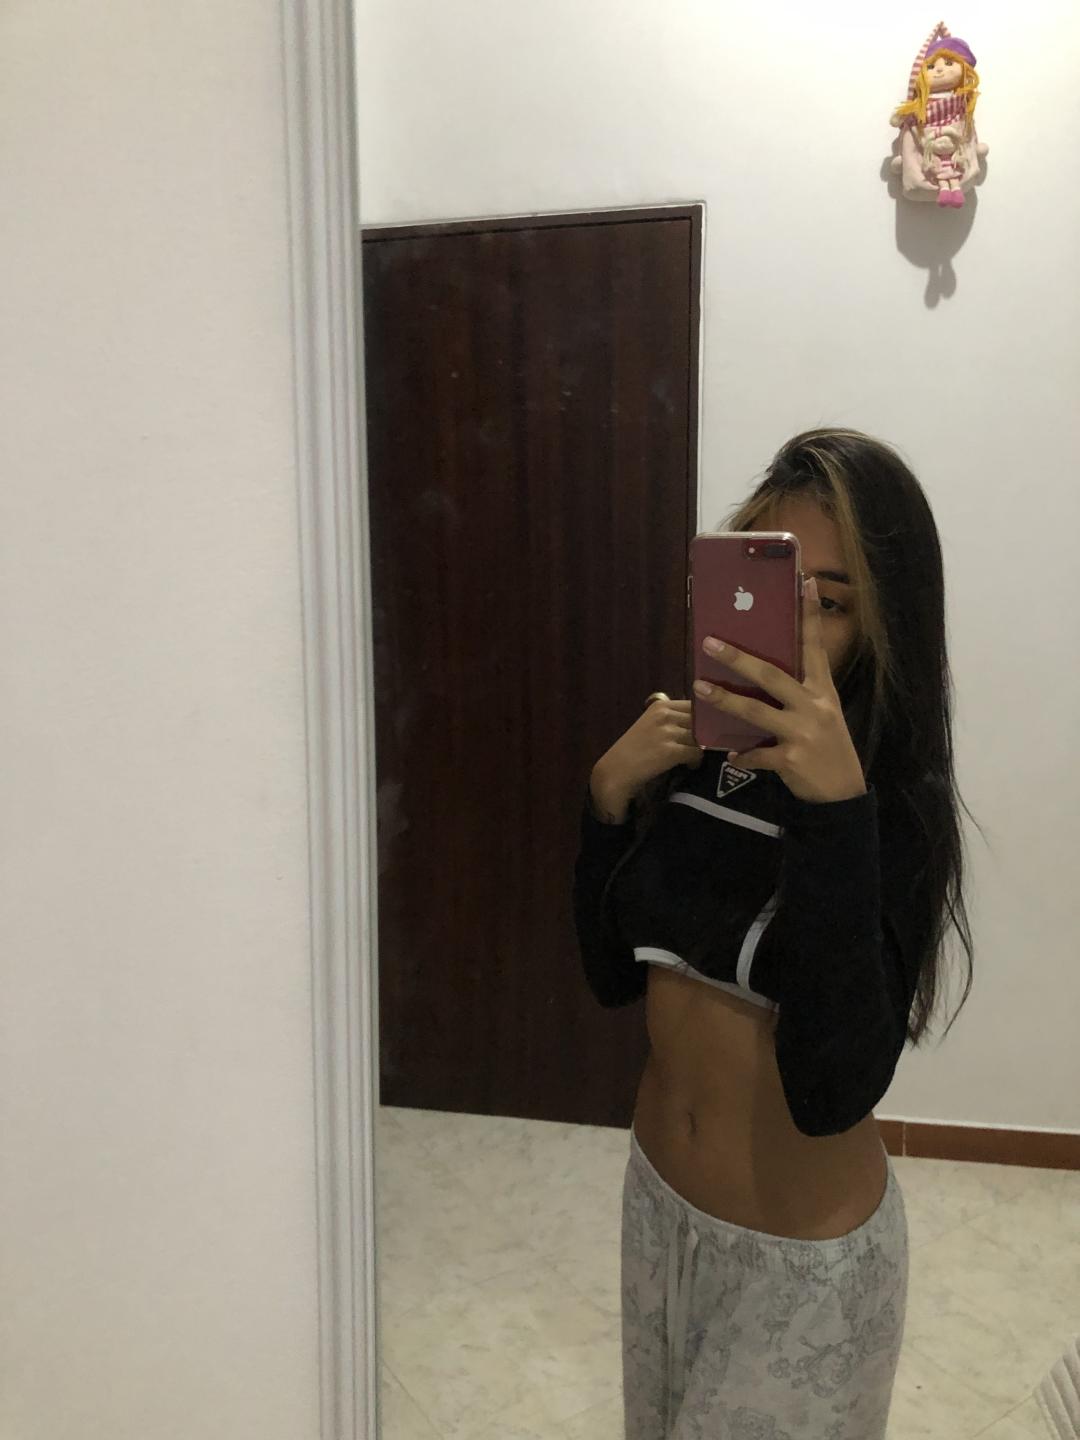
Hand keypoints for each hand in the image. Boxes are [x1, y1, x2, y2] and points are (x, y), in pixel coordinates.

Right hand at [591, 698, 703, 820]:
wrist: (616, 771)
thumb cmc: (633, 749)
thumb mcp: (650, 724)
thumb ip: (671, 718)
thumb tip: (699, 720)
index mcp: (661, 706)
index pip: (694, 705)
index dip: (704, 718)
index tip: (707, 729)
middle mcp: (665, 715)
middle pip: (700, 720)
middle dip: (706, 733)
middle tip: (704, 745)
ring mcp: (667, 732)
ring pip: (700, 737)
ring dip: (701, 748)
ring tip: (694, 757)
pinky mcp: (670, 751)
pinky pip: (696, 752)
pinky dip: (696, 761)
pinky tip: (689, 765)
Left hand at [692, 578, 866, 804]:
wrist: (843, 793)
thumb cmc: (828, 747)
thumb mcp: (822, 713)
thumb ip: (798, 693)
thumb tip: (762, 672)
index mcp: (822, 690)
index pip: (814, 646)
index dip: (810, 615)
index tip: (806, 582)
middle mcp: (814, 706)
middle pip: (772, 674)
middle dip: (739, 658)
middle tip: (710, 643)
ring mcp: (802, 732)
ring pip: (757, 710)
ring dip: (726, 699)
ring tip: (700, 688)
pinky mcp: (791, 759)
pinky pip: (758, 753)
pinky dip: (743, 754)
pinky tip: (731, 753)